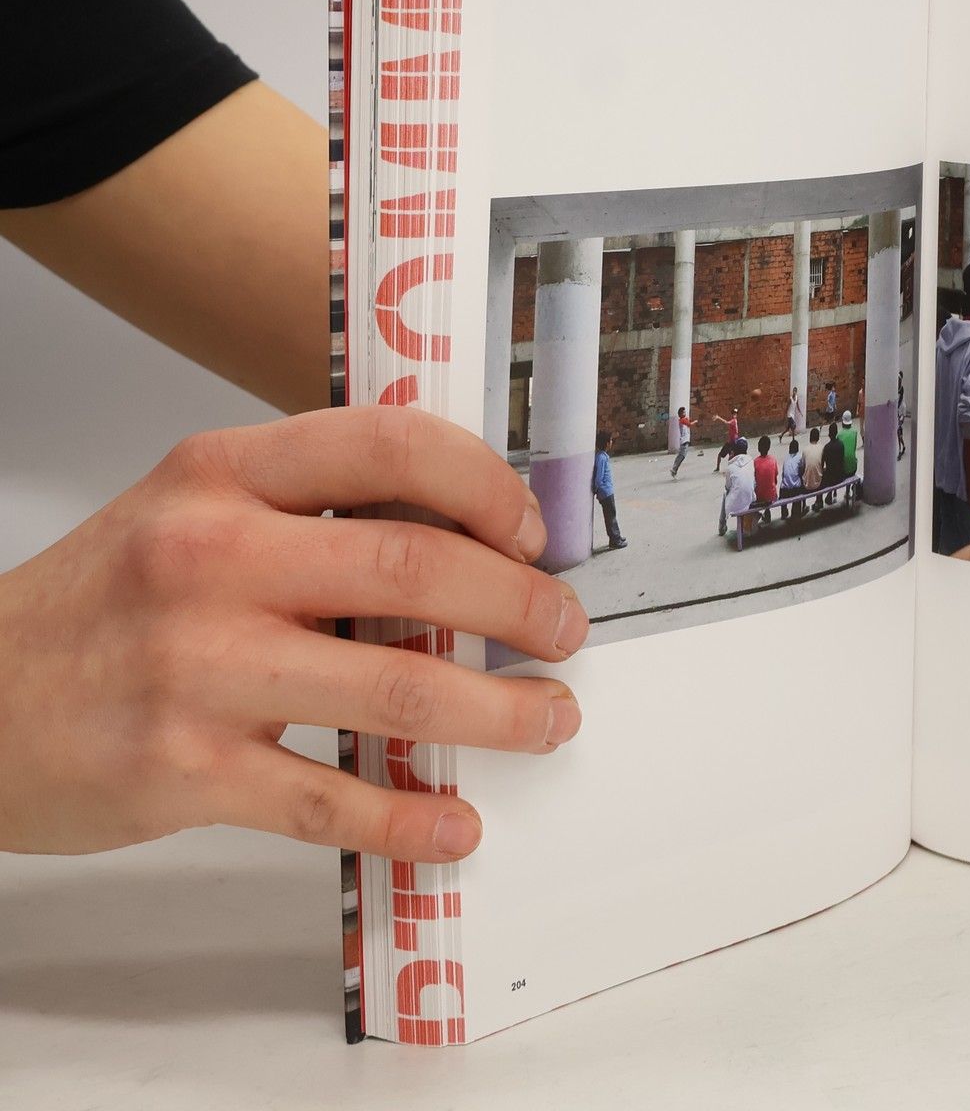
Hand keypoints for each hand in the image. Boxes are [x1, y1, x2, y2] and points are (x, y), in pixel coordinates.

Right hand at [0, 407, 587, 860]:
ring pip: (397, 690)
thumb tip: (467, 531)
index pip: (392, 447)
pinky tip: (454, 824)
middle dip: (519, 605)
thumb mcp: (193, 509)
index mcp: (224, 473)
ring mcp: (197, 668)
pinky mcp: (182, 771)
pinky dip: (409, 818)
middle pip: (416, 568)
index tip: (532, 531)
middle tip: (564, 631)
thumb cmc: (104, 601)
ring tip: (547, 720)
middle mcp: (211, 558)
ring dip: (499, 713)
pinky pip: (329, 801)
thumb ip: (312, 506)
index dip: (487, 484)